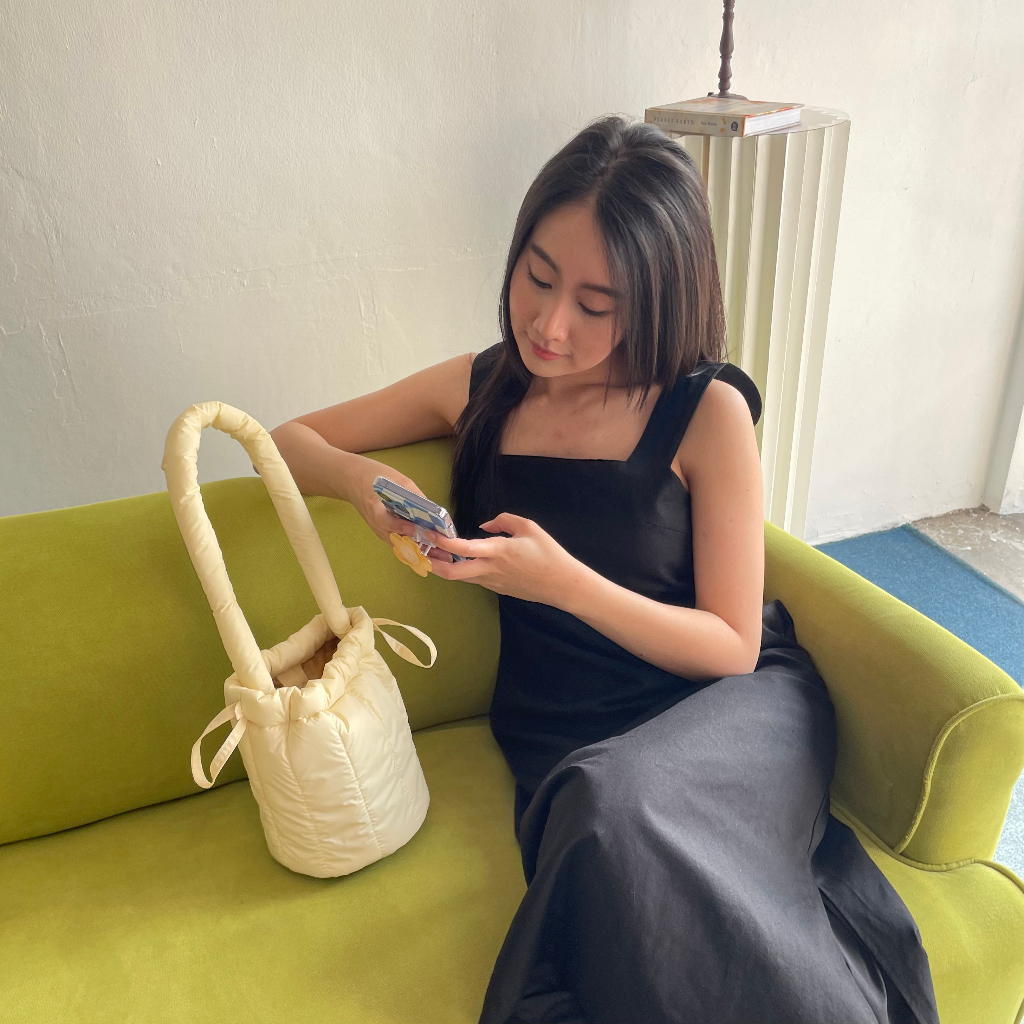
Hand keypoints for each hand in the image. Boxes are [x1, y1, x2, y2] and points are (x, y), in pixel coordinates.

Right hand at [350, 460, 451, 561]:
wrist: (352, 480)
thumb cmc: (375, 476)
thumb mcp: (398, 480)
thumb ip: (414, 496)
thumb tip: (434, 511)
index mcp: (375, 508)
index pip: (386, 522)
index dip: (401, 526)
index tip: (415, 528)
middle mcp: (378, 525)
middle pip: (399, 542)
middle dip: (422, 550)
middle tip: (443, 555)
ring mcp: (380, 531)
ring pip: (401, 547)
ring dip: (422, 553)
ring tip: (442, 556)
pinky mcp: (384, 533)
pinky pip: (400, 544)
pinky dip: (415, 549)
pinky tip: (432, 551)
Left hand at [426, 513, 588, 605]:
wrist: (561, 584)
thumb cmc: (548, 553)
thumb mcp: (529, 527)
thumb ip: (504, 520)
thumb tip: (484, 526)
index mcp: (497, 551)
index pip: (462, 549)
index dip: (442, 542)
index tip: (430, 533)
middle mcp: (490, 569)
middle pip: (451, 573)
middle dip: (432, 563)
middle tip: (421, 551)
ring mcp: (492, 582)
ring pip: (460, 578)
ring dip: (445, 567)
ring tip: (435, 554)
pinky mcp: (497, 589)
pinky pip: (474, 579)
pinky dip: (463, 571)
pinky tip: (460, 562)